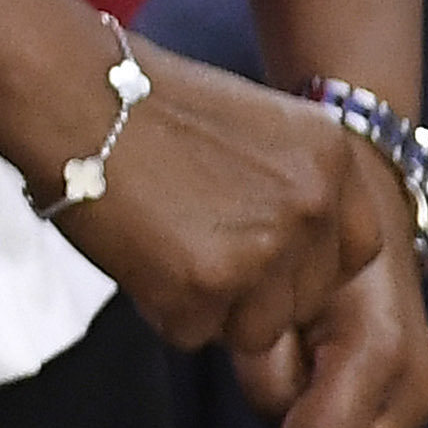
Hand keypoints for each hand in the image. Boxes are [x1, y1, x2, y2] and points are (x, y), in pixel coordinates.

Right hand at [41, 43, 388, 371]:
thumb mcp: (257, 126)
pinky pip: (192, 334)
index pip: (355, 253)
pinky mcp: (205, 288)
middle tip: (193, 242)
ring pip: (254, 330)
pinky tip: (135, 253)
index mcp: (332, 159)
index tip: (264, 255)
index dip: (307, 265)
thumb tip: (299, 257)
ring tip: (162, 245)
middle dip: (256, 292)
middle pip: (306, 301)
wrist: (72, 93)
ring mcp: (263, 251)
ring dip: (210, 306)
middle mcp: (312, 207)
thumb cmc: (144, 103)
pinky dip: (159, 308)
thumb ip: (293, 187)